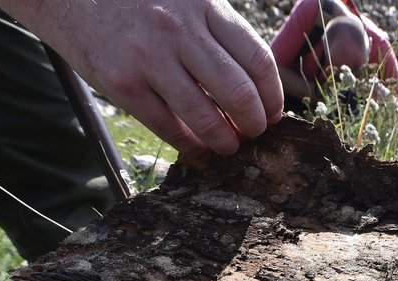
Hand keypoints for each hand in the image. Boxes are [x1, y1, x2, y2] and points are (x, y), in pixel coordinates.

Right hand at [0, 0, 283, 160]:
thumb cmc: (136, 3)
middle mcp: (181, 32)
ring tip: (230, 146)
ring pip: (206, 116)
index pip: (258, 59)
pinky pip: (169, 127)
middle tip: (255, 132)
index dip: (273, 94)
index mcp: (204, 7)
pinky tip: (199, 150)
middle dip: (255, 122)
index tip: (274, 112)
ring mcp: (151, 59)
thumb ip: (216, 32)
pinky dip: (191, 145)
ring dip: (226, 140)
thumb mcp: (184, 0)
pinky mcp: (124, 84)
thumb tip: (254, 83)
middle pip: (238, 91)